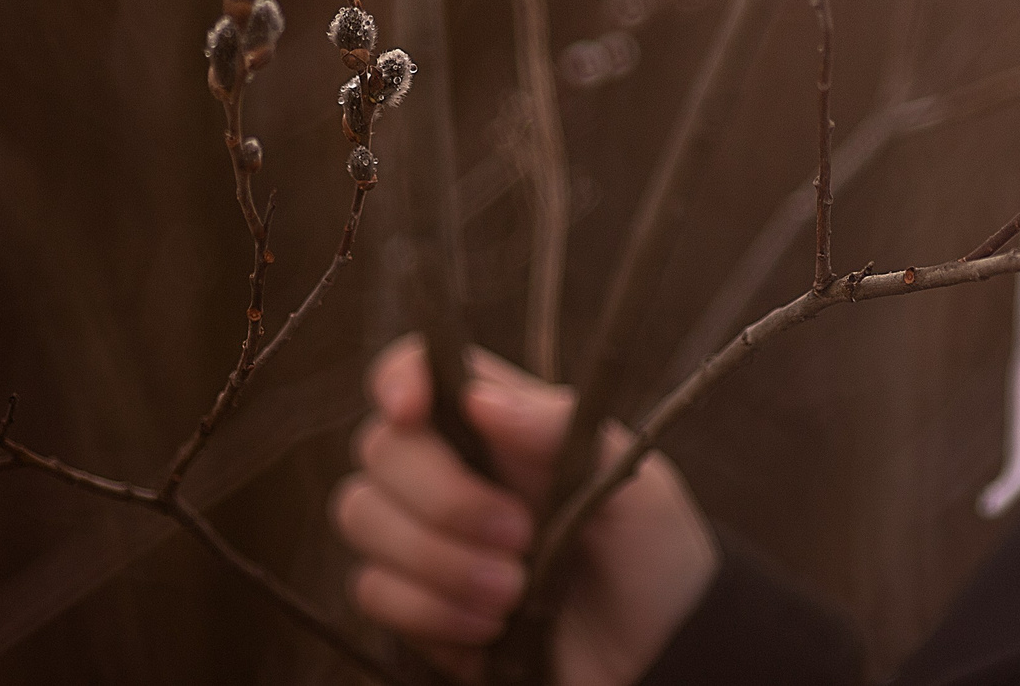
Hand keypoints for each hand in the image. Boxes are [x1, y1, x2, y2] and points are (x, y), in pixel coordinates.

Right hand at [331, 340, 718, 685]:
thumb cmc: (650, 548)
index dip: (399, 379)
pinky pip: (372, 591)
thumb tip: (479, 397)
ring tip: (513, 590)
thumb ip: (558, 429)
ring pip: (362, 518)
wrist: (657, 650)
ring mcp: (424, 536)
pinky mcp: (414, 605)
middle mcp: (449, 468)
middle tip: (519, 534)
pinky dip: (428, 611)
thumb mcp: (630, 480)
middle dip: (443, 497)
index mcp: (498, 421)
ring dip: (436, 560)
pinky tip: (490, 627)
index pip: (416, 369)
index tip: (411, 411)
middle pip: (379, 448)